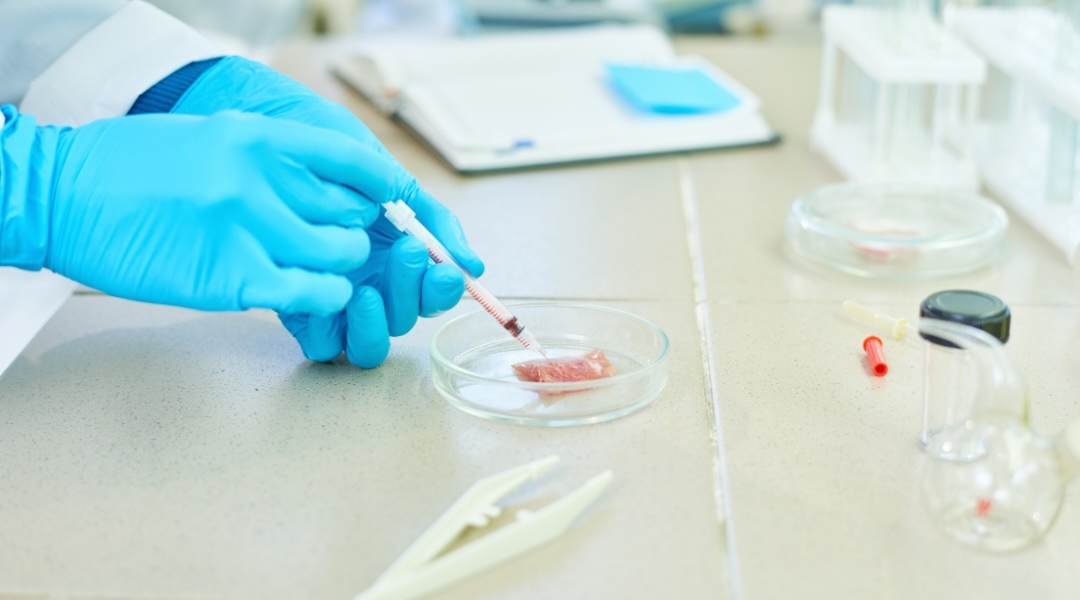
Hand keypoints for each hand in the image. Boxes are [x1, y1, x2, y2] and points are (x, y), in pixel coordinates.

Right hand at [0, 106, 406, 315]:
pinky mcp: (233, 278)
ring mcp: (246, 229)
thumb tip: (323, 186)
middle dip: (360, 234)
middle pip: (352, 213)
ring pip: (343, 254)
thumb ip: (268, 159)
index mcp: (255, 136)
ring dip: (343, 268)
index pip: (349, 157)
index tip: (400, 202)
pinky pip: (313, 291)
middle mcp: (258, 178)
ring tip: (321, 270)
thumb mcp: (208, 138)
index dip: (383, 184)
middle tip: (346, 245)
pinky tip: (310, 293)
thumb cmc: (131, 169)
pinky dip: (325, 296)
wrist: (60, 196)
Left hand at [171, 56, 483, 366]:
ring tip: (365, 288)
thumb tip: (475, 267)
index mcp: (397, 256)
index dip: (441, 290)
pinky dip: (332, 331)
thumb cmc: (331, 149)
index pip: (431, 292)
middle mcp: (370, 282)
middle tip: (405, 253)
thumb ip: (435, 219)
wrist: (270, 127)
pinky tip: (331, 297)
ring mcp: (334, 295)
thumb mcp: (391, 178)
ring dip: (376, 321)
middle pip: (404, 319)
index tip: (444, 269)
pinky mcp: (296, 306)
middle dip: (412, 293)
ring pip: (369, 340)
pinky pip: (322, 342)